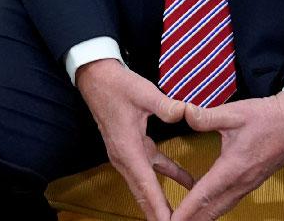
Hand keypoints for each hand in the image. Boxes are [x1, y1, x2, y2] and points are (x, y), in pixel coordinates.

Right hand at [77, 59, 191, 220]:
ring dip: (160, 202)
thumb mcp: (144, 92)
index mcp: (128, 149)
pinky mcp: (132, 148)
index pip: (147, 186)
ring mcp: (127, 154)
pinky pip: (151, 170)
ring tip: (176, 217)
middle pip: (144, 195)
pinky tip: (187, 182)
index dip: (160, 208)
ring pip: (146, 186)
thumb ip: (165, 105)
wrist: (96, 77)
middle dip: (159, 215)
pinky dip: (168, 177)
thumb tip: (185, 113)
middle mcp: (125, 157)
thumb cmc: (117, 85)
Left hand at [169, 95, 283, 220]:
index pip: (204, 195)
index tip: (171, 220)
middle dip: (191, 220)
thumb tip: (182, 113)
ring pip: (222, 208)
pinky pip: (229, 202)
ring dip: (202, 217)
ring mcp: (248, 184)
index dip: (186, 210)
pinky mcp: (252, 181)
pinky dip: (214, 209)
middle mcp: (241, 182)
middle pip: (212, 210)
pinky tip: (205, 209)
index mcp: (234, 167)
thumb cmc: (268, 117)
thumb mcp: (234, 112)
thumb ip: (206, 116)